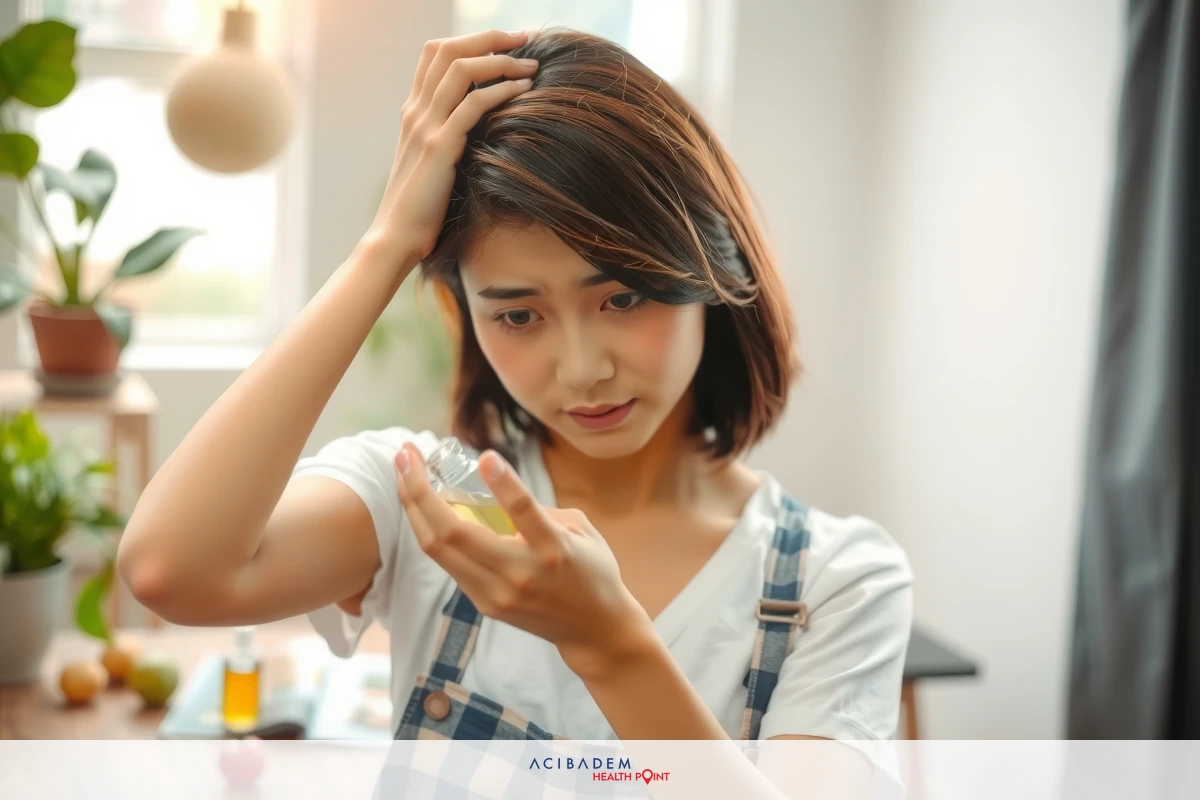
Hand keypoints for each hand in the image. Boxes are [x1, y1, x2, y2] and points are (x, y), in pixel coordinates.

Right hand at [366, 29, 537, 266]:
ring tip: (531, 66)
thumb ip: (448, 141)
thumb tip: (481, 133)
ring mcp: (425, 126)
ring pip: (461, 69)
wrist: (395, 238)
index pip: (434, 55)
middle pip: (448, 50)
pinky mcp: (439, 147)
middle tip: (524, 40)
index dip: (470, 41)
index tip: (505, 44)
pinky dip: (502, 91)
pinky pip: (473, 105)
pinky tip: (525, 92)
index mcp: (413, 112)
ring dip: (501, 60)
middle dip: (489, 38)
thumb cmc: (419, 210)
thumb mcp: (432, 166)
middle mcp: (415, 112)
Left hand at [393, 442, 653, 676]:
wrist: (593, 629)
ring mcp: (496, 593)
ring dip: (413, 508)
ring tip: (403, 473)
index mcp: (552, 549)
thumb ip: (541, 508)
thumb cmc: (591, 571)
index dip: (504, 483)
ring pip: (438, 549)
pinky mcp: (484, 603)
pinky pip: (447, 562)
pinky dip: (429, 530)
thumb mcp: (580, 529)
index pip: (524, 512)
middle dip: (420, 490)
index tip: (485, 456)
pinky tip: (420, 506)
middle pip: (454, 533)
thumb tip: (499, 487)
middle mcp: (520, 574)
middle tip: (406, 454)